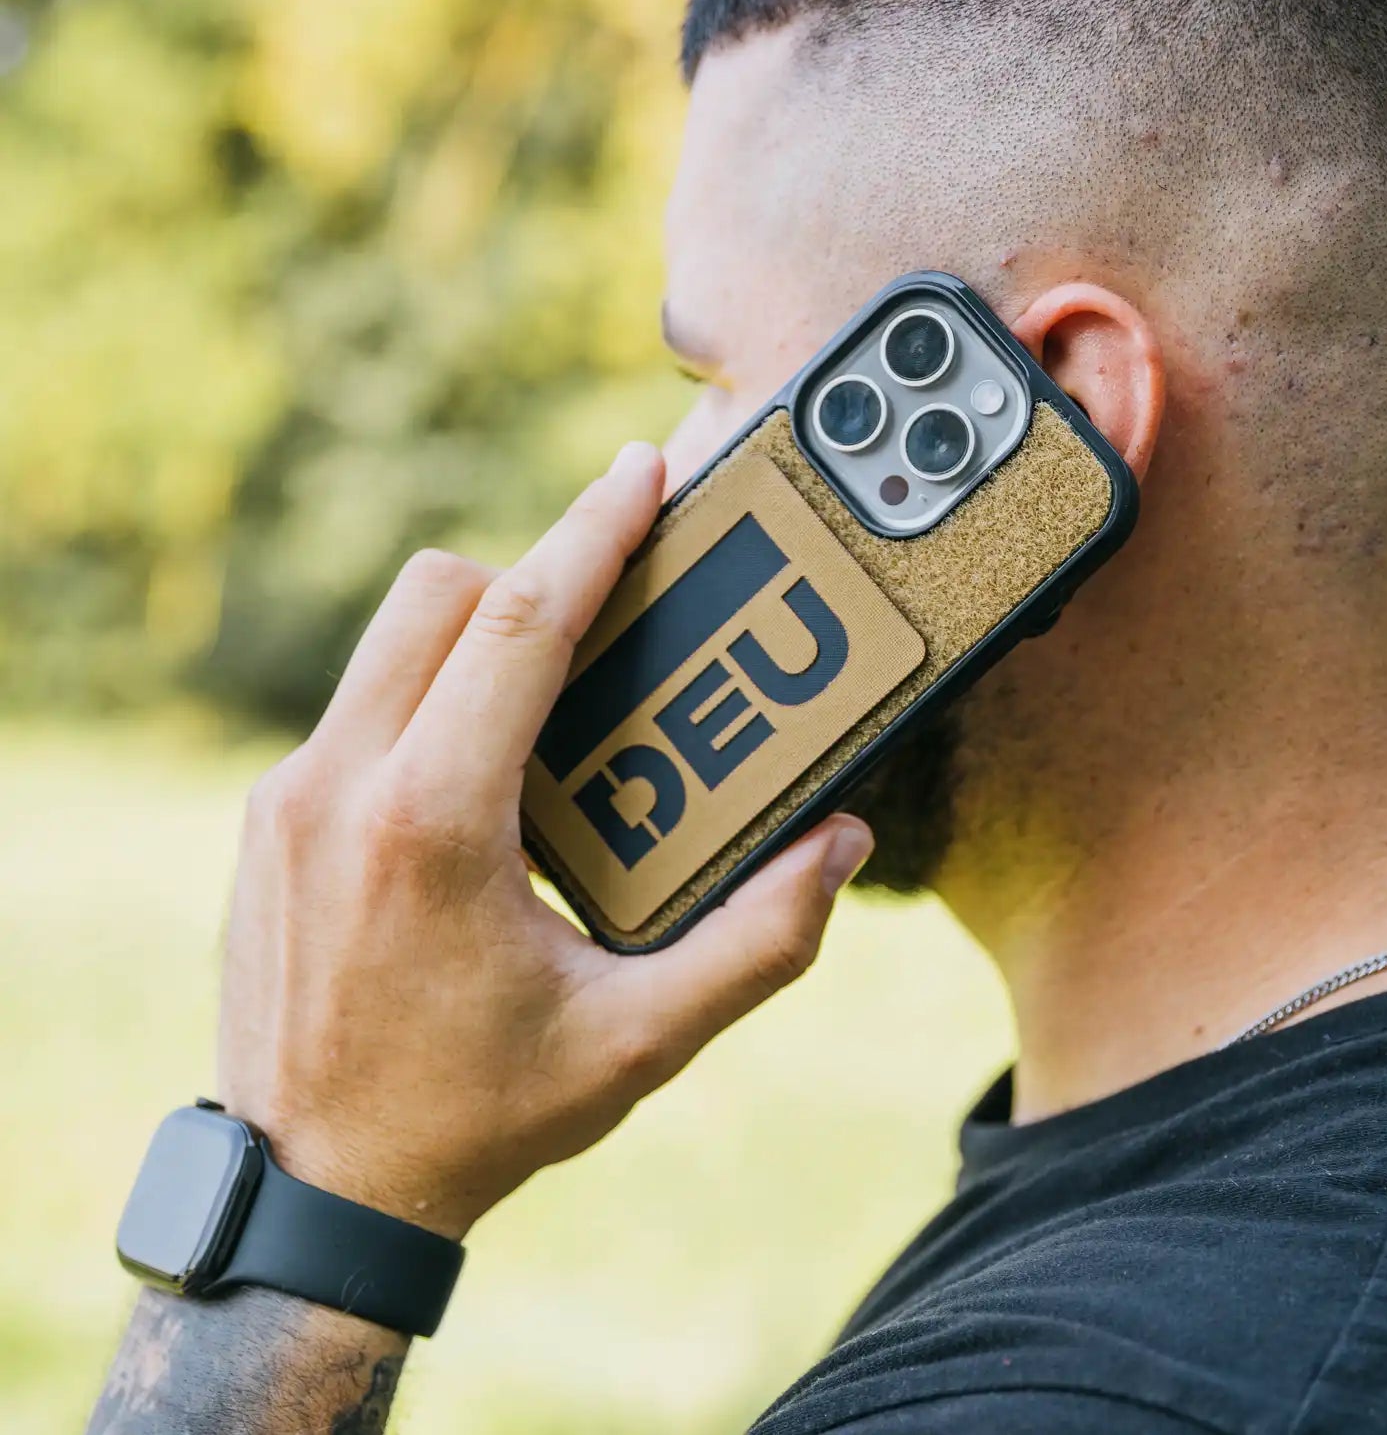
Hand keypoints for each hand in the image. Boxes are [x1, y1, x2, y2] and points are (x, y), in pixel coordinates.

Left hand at [216, 441, 873, 1239]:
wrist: (313, 1194)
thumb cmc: (478, 1119)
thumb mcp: (638, 1043)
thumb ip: (758, 943)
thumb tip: (838, 846)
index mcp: (433, 821)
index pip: (522, 621)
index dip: (593, 530)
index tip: (639, 470)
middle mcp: (339, 786)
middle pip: (441, 594)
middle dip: (534, 580)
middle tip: (610, 622)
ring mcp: (287, 798)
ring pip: (390, 642)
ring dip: (477, 641)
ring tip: (553, 716)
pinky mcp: (268, 820)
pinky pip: (360, 707)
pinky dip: (428, 704)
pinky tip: (480, 788)